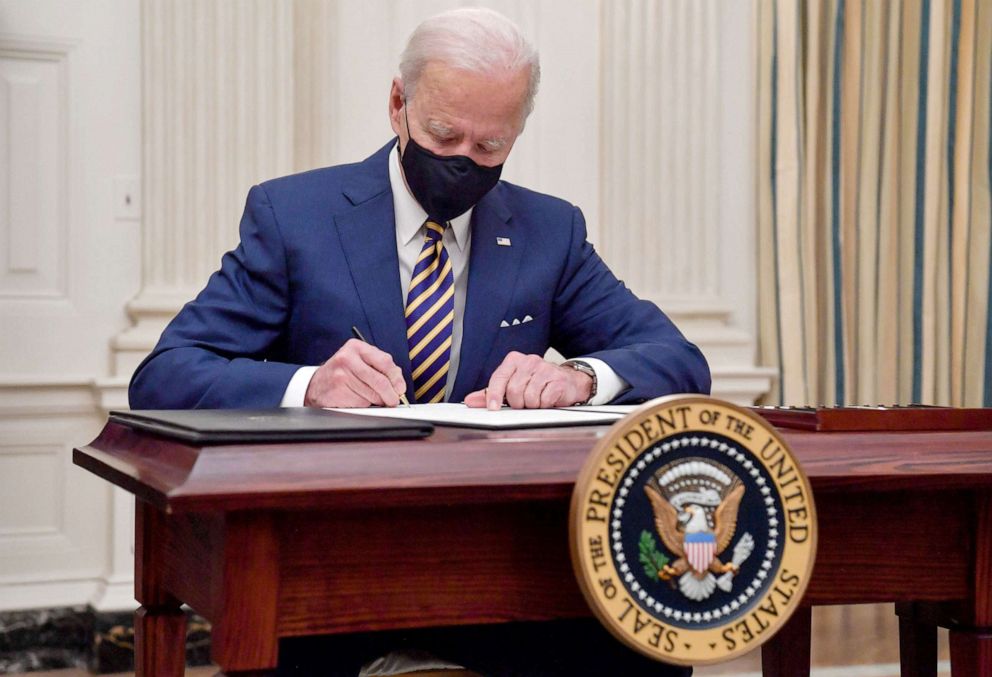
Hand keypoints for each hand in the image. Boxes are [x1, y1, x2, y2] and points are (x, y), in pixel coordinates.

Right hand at [304, 339, 406, 406]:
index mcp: (356, 347)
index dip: (396, 378)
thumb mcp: (360, 362)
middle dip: (391, 394)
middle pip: (380, 380)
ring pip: (372, 394)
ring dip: (377, 401)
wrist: (317, 385)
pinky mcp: (338, 390)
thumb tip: (399, 384)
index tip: (400, 389)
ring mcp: (341, 374)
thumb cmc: (342, 373)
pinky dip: (364, 405)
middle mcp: (348, 358)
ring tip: (370, 397)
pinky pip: (361, 402)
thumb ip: (380, 367)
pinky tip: (357, 399)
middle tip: (393, 400)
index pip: (385, 361)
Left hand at [464, 352, 592, 409]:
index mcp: (514, 360)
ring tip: (536, 400)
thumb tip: (470, 400)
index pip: (499, 378)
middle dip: (517, 403)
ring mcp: (545, 369)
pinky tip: (547, 399)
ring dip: (531, 405)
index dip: (494, 395)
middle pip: (513, 391)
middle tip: (523, 402)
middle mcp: (529, 361)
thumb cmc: (537, 383)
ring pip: (528, 398)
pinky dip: (544, 405)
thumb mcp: (512, 385)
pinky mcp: (558, 380)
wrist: (568, 381)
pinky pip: (544, 401)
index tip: (493, 408)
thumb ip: (491, 393)